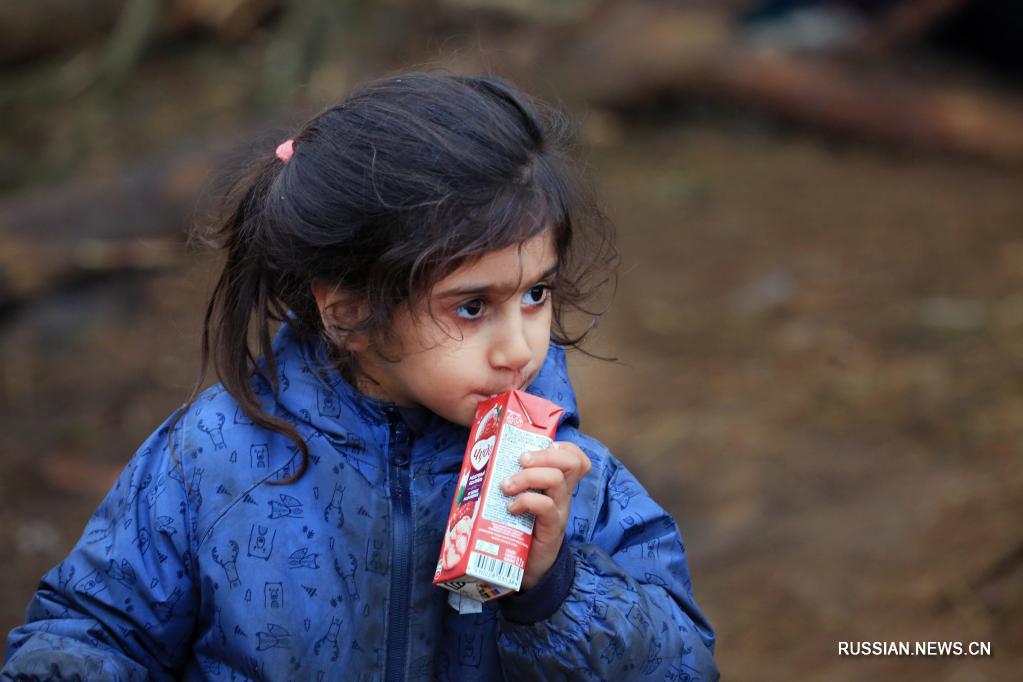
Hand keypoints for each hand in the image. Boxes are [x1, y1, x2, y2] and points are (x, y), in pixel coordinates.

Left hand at [501, 441, 591, 589]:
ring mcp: (558, 511)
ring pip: (556, 480)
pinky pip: (545, 507)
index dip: (563, 447)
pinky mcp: (551, 529)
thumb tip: (479, 461)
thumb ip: (510, 481)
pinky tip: (511, 508)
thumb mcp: (519, 500)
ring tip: (507, 486)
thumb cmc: (519, 530)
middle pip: (571, 462)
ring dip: (528, 477)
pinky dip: (526, 501)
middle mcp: (561, 495)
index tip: (539, 448)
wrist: (526, 570)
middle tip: (520, 460)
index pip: (574, 458)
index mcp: (556, 485)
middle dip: (543, 454)